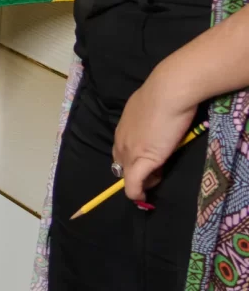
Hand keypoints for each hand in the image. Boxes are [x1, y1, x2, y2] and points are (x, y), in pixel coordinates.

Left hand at [113, 70, 197, 207]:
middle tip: (157, 170)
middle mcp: (121, 140)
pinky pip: (133, 183)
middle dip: (135, 171)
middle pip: (122, 164)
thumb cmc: (165, 94)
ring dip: (141, 181)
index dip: (132, 159)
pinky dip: (135, 192)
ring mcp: (130, 151)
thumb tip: (159, 122)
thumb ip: (149, 117)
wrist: (169, 92)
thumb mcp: (150, 106)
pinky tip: (142, 197)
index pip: (122, 150)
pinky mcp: (142, 160)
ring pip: (128, 175)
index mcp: (123, 128)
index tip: (146, 163)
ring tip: (157, 178)